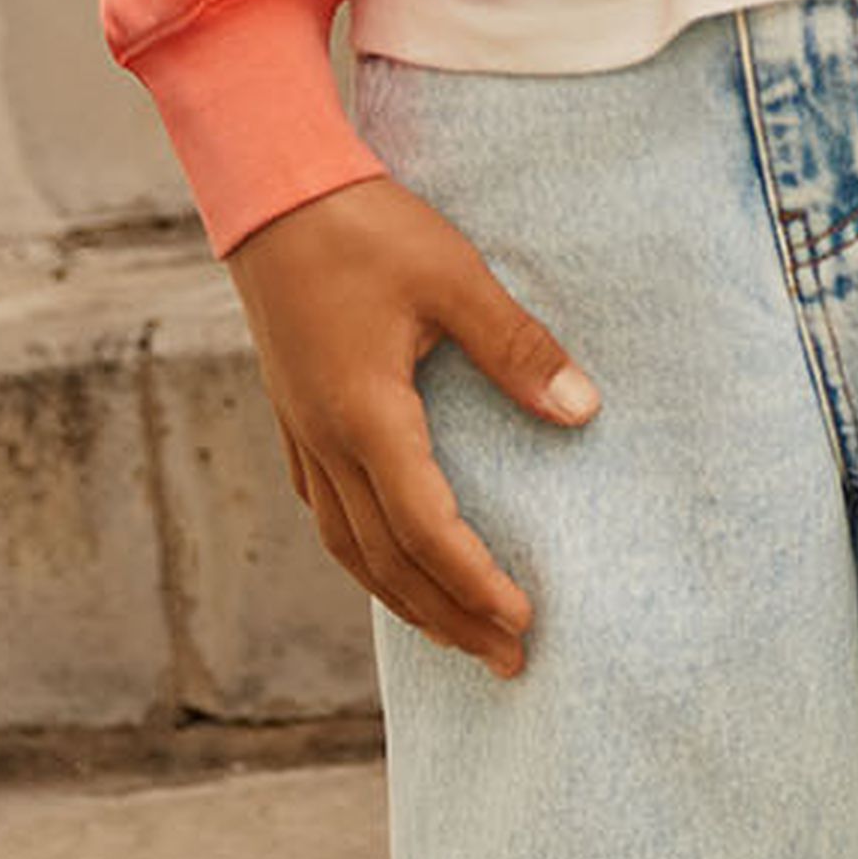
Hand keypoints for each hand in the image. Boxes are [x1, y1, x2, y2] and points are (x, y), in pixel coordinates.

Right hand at [225, 175, 595, 677]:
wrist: (273, 195)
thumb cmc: (368, 228)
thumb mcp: (456, 278)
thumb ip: (518, 350)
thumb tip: (584, 413)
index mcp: (367, 415)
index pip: (425, 528)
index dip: (474, 583)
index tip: (523, 623)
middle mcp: (328, 441)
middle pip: (387, 561)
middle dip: (448, 618)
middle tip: (506, 663)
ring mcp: (304, 433)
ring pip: (351, 547)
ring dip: (404, 599)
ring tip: (455, 634)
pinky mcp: (296, 416)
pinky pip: (330, 514)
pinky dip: (367, 555)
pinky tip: (390, 561)